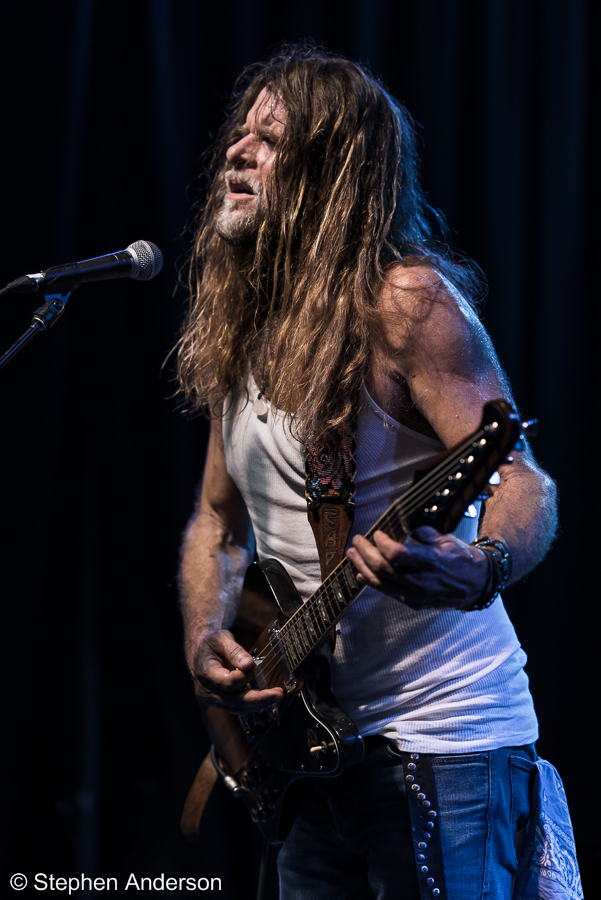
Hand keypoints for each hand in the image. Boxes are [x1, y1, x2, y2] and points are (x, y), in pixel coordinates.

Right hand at [190, 629, 284, 712]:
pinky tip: (264, 698)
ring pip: (237, 708)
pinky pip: (236, 708)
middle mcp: (207, 691)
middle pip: (235, 702)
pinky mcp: (218, 703)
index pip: (228, 683)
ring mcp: (212, 699)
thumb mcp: (221, 639)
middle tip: (279, 694)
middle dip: (260, 699)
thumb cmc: (211, 643)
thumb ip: (235, 651)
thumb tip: (249, 665)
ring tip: (276, 696)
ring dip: (259, 704)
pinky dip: (252, 705)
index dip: (245, 677)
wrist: (199, 652)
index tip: (253, 665)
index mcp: (205, 673)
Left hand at [346, 525, 489, 609]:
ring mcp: (416, 594)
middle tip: (357, 541)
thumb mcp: (447, 540)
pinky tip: (361, 574)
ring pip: (382, 582)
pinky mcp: (414, 603)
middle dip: (366, 553)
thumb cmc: (463, 559)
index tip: (377, 533)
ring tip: (351, 555)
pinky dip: (372, 583)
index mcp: (431, 561)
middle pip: (384, 568)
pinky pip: (388, 593)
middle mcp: (421, 580)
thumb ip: (425, 533)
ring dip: (362, 567)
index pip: (397, 554)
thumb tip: (408, 527)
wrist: (478, 584)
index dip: (382, 543)